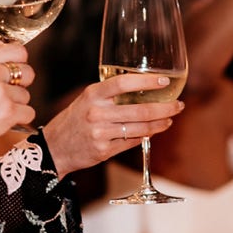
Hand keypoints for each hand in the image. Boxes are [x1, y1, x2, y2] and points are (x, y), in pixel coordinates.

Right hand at [0, 44, 34, 184]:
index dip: (19, 63)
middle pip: (28, 72)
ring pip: (26, 96)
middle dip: (21, 85)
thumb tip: (6, 49)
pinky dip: (18, 120)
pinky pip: (29, 113)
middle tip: (4, 97)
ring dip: (15, 106)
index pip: (18, 50)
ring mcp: (0, 92)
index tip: (15, 73)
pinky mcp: (7, 113)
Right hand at [43, 74, 184, 177]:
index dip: (147, 82)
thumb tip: (144, 89)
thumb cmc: (75, 120)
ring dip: (160, 124)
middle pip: (140, 110)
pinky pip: (132, 142)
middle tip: (178, 105)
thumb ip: (110, 94)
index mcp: (93, 94)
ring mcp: (100, 133)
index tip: (165, 82)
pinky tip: (153, 131)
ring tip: (169, 119)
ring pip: (140, 128)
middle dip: (165, 108)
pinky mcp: (103, 151)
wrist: (53, 148)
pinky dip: (145, 136)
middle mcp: (96, 112)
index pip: (124, 83)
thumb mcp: (87, 99)